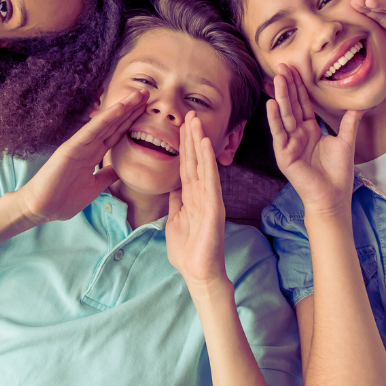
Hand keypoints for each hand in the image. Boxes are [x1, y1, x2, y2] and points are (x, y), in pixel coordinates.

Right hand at [16, 89, 149, 223]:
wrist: (41, 209)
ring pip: (106, 122)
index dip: (131, 122)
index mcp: (94, 154)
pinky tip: (119, 108)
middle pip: (114, 124)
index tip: (146, 110)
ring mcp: (81, 144)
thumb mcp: (94, 187)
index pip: (116, 134)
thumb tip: (120, 170)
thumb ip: (106, 176)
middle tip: (147, 94)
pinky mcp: (72, 147)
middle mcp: (89, 146)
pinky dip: (106, 118)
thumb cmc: (63, 199)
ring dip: (122, 108)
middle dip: (131, 109)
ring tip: (138, 95)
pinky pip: (92, 130)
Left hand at [166, 112, 228, 289]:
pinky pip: (210, 179)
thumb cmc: (187, 250)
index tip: (181, 125)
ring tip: (195, 120)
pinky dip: (207, 160)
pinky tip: (205, 144)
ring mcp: (209, 198)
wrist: (198, 273)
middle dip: (190, 136)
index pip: (185, 165)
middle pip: (194, 159)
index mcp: (191, 196)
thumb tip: (172, 188)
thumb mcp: (174, 220)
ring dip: (198, 141)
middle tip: (189, 113)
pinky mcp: (214, 206)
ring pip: (202, 164)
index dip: (183, 145)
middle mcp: (201, 193)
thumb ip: (175, 202)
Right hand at [266, 64, 361, 217]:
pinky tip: (271, 104)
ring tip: (278, 78)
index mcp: (309, 130)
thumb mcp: (346, 142)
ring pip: (285, 115)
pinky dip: (274, 119)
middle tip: (282, 65)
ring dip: (280, 96)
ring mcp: (289, 143)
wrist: (333, 197)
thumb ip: (349, 122)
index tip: (295, 68)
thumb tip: (359, 105)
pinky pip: (279, 133)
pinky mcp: (284, 154)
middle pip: (292, 105)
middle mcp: (297, 134)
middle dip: (287, 85)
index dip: (299, 87)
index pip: (303, 103)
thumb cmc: (338, 173)